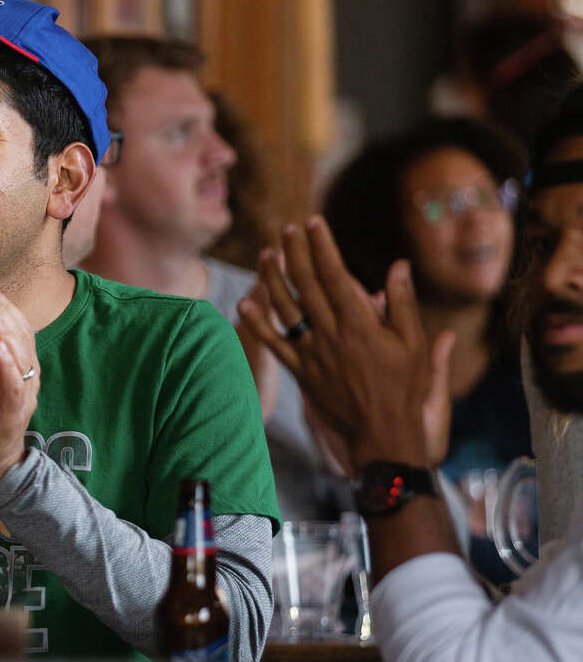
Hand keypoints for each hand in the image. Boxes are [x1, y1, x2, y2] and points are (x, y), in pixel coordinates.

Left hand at [0, 285, 39, 489]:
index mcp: (23, 364)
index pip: (18, 327)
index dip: (3, 306)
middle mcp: (28, 375)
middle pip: (20, 336)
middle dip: (1, 311)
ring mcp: (23, 393)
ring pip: (19, 357)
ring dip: (4, 332)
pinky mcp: (14, 413)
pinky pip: (14, 385)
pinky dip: (8, 365)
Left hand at [236, 217, 453, 473]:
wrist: (384, 439)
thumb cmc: (406, 392)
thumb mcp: (415, 347)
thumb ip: (403, 305)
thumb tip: (398, 266)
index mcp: (361, 325)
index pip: (335, 275)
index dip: (322, 246)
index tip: (313, 222)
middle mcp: (331, 335)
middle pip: (307, 285)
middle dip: (295, 252)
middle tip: (286, 228)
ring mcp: (313, 354)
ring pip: (286, 309)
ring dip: (273, 279)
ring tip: (265, 253)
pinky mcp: (302, 373)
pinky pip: (274, 344)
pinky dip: (258, 323)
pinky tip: (244, 302)